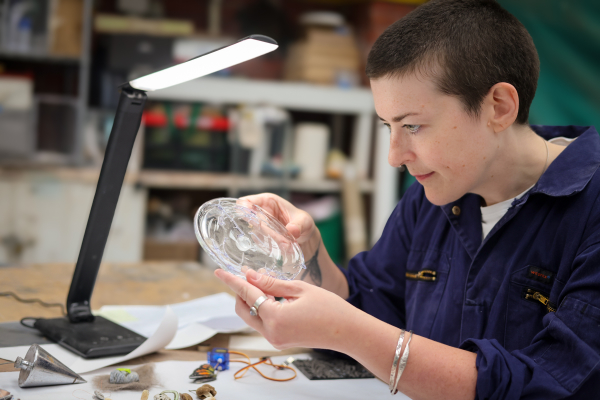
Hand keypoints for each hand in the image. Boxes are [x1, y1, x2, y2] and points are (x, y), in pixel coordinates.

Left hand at [215, 268, 354, 350]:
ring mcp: (275, 340)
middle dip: (240, 292)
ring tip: (264, 283)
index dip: (231, 281)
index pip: (246, 294)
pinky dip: (262, 309)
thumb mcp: (299, 288)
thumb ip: (271, 283)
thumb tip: (249, 275)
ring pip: (251, 317)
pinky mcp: (280, 341)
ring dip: (252, 300)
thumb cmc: (329, 307)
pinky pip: (263, 323)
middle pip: (242, 310)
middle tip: (247, 275)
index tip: (218, 271)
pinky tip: (273, 296)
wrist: (347, 331)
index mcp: (275, 317)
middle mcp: (271, 332)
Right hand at [238, 193, 317, 245]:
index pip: (248, 201)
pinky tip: (283, 249)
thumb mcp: (305, 221)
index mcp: (268, 202)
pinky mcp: (262, 240)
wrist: (306, 240)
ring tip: (287, 245)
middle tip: (281, 238)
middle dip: (264, 230)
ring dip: (270, 240)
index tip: (249, 215)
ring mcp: (260, 228)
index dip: (244, 207)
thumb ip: (299, 225)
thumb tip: (291, 230)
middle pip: (251, 220)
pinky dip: (271, 248)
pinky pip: (260, 244)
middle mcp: (261, 214)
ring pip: (255, 234)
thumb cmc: (304, 224)